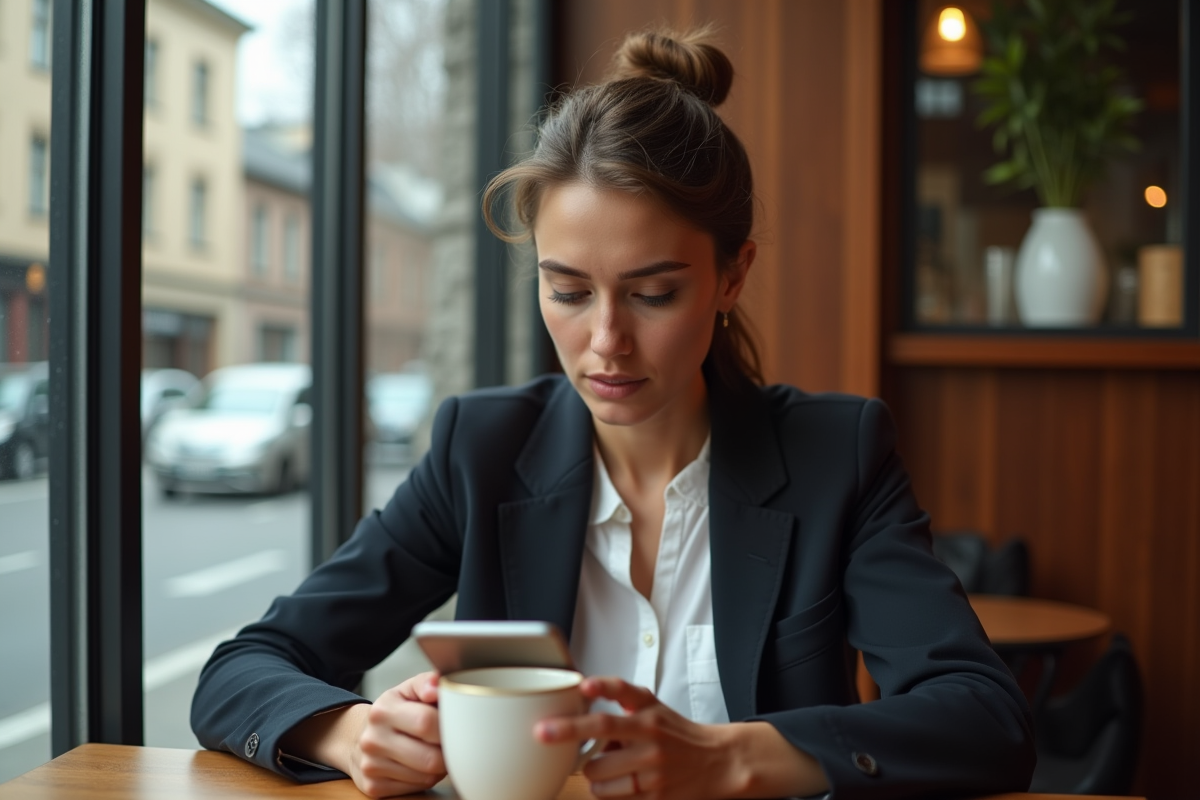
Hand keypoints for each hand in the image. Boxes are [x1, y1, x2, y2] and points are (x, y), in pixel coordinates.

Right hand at [345, 671, 446, 797]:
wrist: (358, 738)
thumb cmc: (395, 712)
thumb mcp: (408, 690)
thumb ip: (427, 683)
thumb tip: (439, 685)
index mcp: (383, 710)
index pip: (427, 722)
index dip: (449, 726)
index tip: (454, 725)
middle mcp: (373, 739)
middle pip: (430, 758)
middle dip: (447, 752)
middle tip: (449, 743)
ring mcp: (371, 766)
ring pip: (426, 776)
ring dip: (439, 768)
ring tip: (434, 752)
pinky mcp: (373, 787)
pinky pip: (416, 789)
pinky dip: (425, 780)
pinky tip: (420, 766)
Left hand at [534, 677, 736, 799]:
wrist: (717, 761)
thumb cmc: (676, 732)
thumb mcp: (652, 706)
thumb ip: (621, 700)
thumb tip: (584, 698)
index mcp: (647, 714)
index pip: (618, 700)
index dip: (601, 689)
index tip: (582, 687)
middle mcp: (650, 740)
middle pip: (596, 755)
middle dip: (585, 759)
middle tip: (584, 753)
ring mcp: (654, 771)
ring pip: (599, 781)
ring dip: (597, 779)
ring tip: (614, 771)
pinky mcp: (656, 798)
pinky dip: (610, 794)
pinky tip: (624, 785)